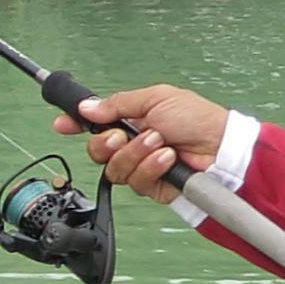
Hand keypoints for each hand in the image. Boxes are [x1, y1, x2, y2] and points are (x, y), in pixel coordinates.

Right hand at [55, 83, 228, 201]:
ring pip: (114, 168)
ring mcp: (141, 165)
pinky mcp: (151, 185)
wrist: (221, 148)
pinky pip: (135, 181)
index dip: (76, 124)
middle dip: (107, 143)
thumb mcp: (155, 98)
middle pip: (97, 151)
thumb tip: (86, 107)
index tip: (62, 125)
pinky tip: (167, 159)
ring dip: (135, 154)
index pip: (95, 123)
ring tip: (159, 143)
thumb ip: (118, 104)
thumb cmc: (197, 118)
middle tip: (123, 136)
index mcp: (131, 119)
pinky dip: (150, 167)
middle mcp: (132, 143)